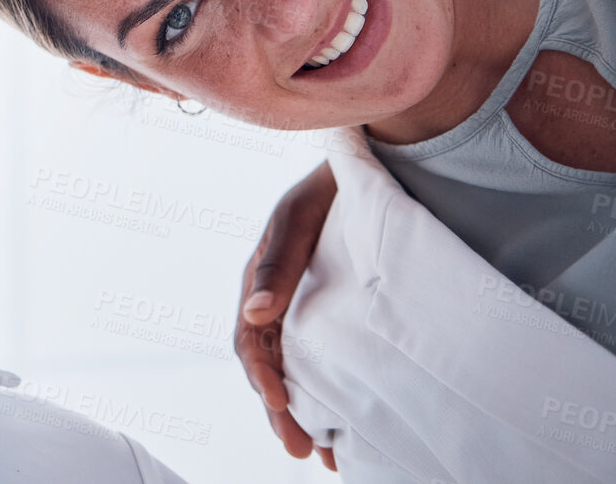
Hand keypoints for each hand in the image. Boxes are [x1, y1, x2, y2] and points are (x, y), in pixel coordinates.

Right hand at [235, 161, 338, 470]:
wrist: (370, 166)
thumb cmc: (329, 188)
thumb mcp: (298, 219)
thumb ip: (277, 264)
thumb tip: (254, 312)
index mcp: (259, 279)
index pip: (249, 339)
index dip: (263, 375)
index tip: (284, 405)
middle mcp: (276, 300)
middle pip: (268, 365)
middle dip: (280, 410)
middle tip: (301, 451)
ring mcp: (302, 307)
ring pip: (292, 369)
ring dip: (301, 411)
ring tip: (321, 452)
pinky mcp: (329, 311)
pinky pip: (318, 359)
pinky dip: (325, 394)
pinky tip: (343, 422)